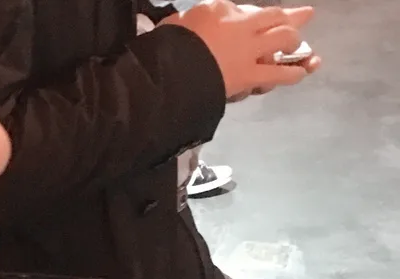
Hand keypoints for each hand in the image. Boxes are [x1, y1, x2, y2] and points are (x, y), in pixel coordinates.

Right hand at [161, 0, 316, 98]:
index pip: (241, 9)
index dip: (249, 15)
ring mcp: (249, 49)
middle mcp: (241, 25)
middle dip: (290, 16)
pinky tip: (303, 70)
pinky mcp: (252, 75)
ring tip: (298, 46)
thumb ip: (190, 22)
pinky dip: (294, 72)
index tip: (249, 18)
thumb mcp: (175, 24)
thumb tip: (190, 25)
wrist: (172, 72)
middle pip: (274, 16)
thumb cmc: (168, 47)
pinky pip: (279, 74)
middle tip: (304, 15)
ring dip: (293, 40)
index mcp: (219, 9)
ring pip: (283, 38)